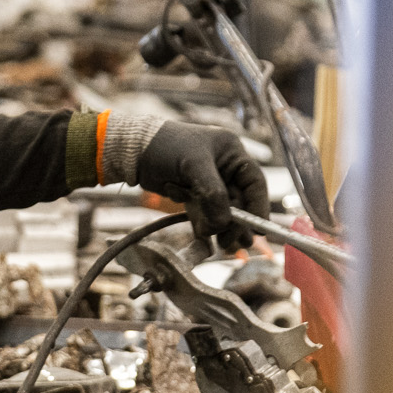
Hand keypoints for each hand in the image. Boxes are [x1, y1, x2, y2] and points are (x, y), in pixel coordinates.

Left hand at [132, 121, 269, 251]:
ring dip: (222, 228)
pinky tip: (204, 237)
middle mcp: (223, 167)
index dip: (259, 206)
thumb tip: (224, 223)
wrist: (133, 150)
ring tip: (223, 246)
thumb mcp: (194, 165)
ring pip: (223, 211)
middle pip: (240, 201)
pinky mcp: (193, 194)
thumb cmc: (166, 146)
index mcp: (231, 152)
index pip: (254, 182)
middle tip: (234, 244)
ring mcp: (208, 182)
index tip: (259, 230)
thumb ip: (213, 195)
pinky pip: (205, 214)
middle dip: (237, 224)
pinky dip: (205, 225)